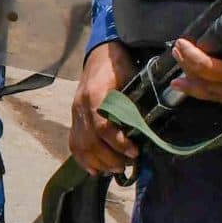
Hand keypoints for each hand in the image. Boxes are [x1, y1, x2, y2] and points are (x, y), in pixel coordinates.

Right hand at [70, 41, 139, 178]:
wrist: (102, 53)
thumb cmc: (120, 66)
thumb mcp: (132, 78)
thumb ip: (134, 102)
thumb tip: (147, 129)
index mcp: (94, 94)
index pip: (102, 126)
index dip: (118, 143)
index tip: (134, 152)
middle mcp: (80, 106)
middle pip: (90, 141)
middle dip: (110, 158)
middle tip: (128, 164)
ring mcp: (75, 113)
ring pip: (80, 146)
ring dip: (98, 162)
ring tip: (116, 168)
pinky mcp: (74, 118)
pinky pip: (74, 143)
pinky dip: (83, 159)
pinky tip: (95, 169)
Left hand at [172, 17, 221, 105]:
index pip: (208, 68)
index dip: (190, 56)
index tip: (181, 43)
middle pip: (206, 86)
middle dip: (187, 70)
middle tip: (176, 53)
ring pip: (216, 97)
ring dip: (196, 87)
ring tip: (179, 79)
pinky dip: (213, 93)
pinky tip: (205, 87)